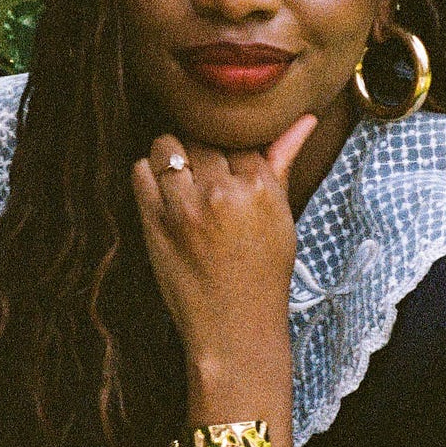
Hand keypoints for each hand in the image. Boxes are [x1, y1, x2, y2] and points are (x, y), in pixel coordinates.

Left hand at [131, 114, 318, 368]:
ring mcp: (184, 207)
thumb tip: (305, 119)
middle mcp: (221, 193)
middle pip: (201, 139)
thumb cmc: (263, 272)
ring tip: (183, 183)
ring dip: (171, 158)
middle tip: (206, 180)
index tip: (229, 173)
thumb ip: (283, 162)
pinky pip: (140, 172)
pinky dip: (148, 176)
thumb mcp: (281, 217)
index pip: (237, 139)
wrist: (234, 328)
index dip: (231, 154)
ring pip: (166, 146)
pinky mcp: (154, 223)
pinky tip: (164, 195)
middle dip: (202, 154)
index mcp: (259, 187)